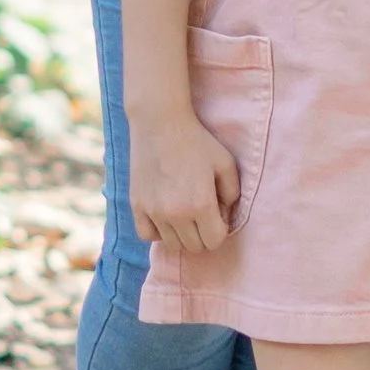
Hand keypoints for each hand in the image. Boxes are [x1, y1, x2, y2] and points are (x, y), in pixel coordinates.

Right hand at [128, 115, 239, 256]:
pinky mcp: (137, 205)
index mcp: (201, 204)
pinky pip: (147, 235)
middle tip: (202, 214)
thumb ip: (232, 194)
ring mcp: (153, 211)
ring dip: (182, 234)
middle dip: (203, 234)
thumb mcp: (226, 163)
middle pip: (194, 246)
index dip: (220, 230)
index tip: (218, 214)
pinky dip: (158, 232)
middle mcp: (176, 214)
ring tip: (185, 213)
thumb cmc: (197, 141)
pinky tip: (165, 216)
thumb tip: (225, 215)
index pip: (214, 241)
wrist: (160, 123)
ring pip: (172, 244)